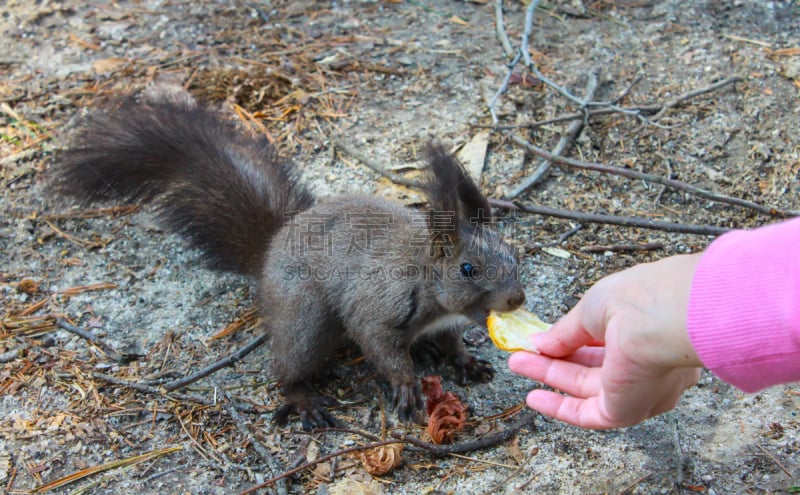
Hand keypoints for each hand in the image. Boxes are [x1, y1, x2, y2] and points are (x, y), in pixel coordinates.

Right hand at [508, 254, 703, 428]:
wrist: (662, 317)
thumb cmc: (637, 300)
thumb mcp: (591, 309)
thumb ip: (564, 332)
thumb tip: (538, 344)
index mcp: (644, 330)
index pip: (603, 342)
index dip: (569, 342)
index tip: (541, 340)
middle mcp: (646, 362)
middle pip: (589, 367)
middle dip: (552, 360)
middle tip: (522, 354)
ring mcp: (637, 388)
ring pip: (584, 387)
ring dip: (549, 377)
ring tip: (517, 364)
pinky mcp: (626, 409)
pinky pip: (587, 414)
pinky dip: (558, 408)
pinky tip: (534, 397)